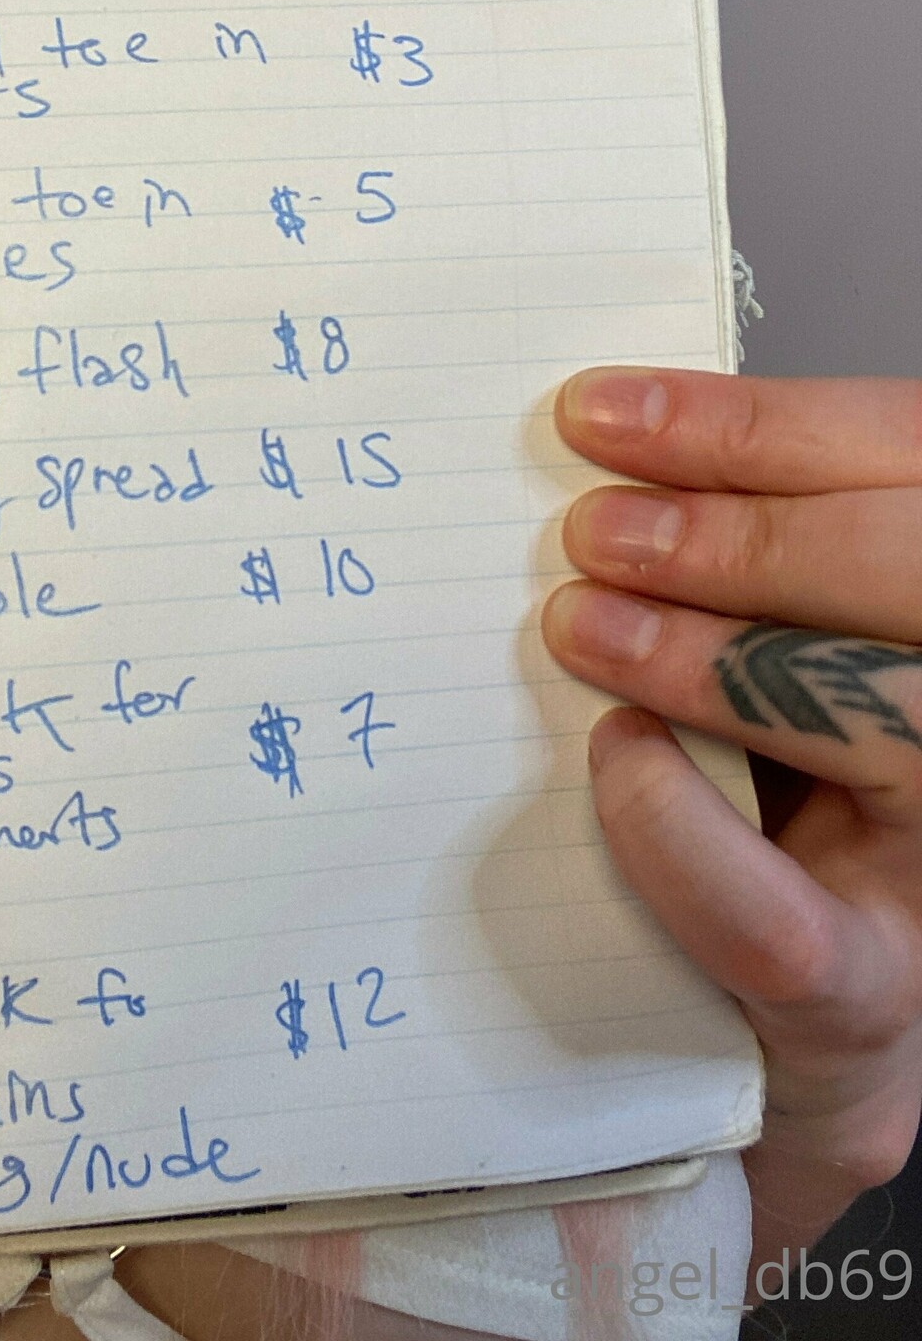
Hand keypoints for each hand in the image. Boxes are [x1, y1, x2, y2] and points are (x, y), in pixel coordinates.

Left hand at [542, 368, 921, 1293]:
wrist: (757, 1056)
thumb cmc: (758, 817)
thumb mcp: (762, 663)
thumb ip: (731, 570)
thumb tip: (600, 451)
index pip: (905, 467)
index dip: (758, 426)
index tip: (602, 413)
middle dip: (747, 531)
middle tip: (593, 529)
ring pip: (898, 725)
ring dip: (717, 660)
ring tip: (579, 629)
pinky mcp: (877, 1009)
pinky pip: (795, 930)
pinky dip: (689, 836)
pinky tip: (617, 768)